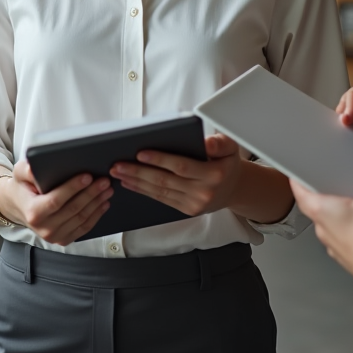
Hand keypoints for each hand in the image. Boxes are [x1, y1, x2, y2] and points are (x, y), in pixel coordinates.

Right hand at [0, 159, 113, 245]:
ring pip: (81, 219)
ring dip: (97, 203)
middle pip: (73, 209)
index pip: (56, 200)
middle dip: (91, 193)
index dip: (73, 188)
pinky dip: (96, 215)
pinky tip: (103, 203)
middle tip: (104, 181)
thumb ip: (26, 170)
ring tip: (107, 189)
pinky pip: (84, 228)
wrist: (19, 206)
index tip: (88, 176)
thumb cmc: (22, 187)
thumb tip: (33, 169)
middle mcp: (43, 228)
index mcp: (33, 212)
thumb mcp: (19, 174)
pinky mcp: (63, 240)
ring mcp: (54, 237)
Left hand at [110, 134, 241, 216]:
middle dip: (138, 172)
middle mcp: (203, 191)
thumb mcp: (231, 147)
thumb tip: (205, 143)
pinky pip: (162, 199)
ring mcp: (194, 203)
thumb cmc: (226, 162)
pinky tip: (130, 183)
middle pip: (165, 180)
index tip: (140, 153)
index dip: (160, 160)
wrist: (234, 188)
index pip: (181, 166)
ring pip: (160, 191)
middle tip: (118, 165)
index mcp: (214, 174)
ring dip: (136, 182)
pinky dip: (144, 191)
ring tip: (118, 173)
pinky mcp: (187, 210)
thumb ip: (219, 143)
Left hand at [291, 176, 352, 306]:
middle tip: (344, 188)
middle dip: (332, 198)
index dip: (299, 181)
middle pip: (320, 208)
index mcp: (319, 210)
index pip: (299, 192)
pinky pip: (351, 240)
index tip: (298, 175)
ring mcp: (336, 248)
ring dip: (347, 217)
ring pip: (337, 226)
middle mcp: (323, 230)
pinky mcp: (351, 259)